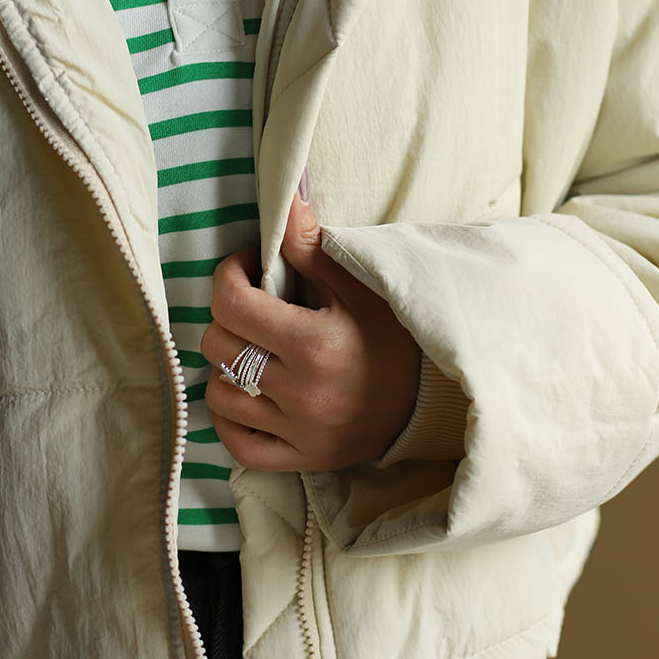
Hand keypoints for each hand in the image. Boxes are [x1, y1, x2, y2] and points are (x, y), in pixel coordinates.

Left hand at [200, 179, 421, 471]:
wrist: (440, 398)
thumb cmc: (399, 334)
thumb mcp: (361, 285)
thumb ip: (312, 246)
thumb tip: (286, 199)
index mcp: (312, 343)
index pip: (230, 303)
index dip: (229, 274)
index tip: (250, 267)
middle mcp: (300, 392)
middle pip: (217, 345)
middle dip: (229, 315)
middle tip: (255, 305)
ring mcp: (299, 431)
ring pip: (218, 395)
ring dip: (226, 366)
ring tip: (253, 349)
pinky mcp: (303, 459)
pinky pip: (239, 447)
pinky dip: (230, 421)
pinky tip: (246, 395)